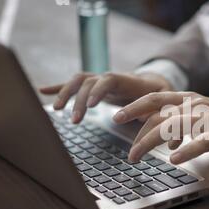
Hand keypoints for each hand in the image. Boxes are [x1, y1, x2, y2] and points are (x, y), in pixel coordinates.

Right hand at [39, 72, 172, 123]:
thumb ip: (161, 113)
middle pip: (88, 81)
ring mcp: (100, 81)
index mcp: (127, 80)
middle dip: (79, 100)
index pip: (109, 79)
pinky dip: (58, 87)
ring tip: (56, 110)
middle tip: (75, 121)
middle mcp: (110, 78)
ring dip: (65, 93)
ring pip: (78, 81)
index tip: (92, 106)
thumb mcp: (165, 102)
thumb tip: (159, 130)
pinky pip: (73, 84)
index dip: (98, 90)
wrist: (153, 82)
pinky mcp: (93, 87)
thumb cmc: (160, 95)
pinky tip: (43, 91)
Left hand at [112, 91, 208, 164]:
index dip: (134, 107)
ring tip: (137, 157)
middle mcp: (196, 105)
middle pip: (160, 116)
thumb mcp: (196, 119)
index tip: (116, 117)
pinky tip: (175, 159)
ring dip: (151, 142)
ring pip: (174, 126)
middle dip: (139, 135)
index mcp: (188, 99)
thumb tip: (155, 135)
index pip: (156, 98)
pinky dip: (187, 150)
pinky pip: (201, 141)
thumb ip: (176, 122)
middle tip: (129, 153)